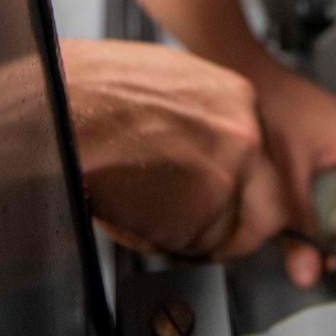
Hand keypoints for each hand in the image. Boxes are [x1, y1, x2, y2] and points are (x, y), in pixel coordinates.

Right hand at [60, 39, 287, 258]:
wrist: (66, 111)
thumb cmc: (99, 93)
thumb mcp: (173, 86)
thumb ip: (208, 120)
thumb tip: (209, 150)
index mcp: (239, 100)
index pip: (265, 163)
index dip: (243, 189)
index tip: (231, 200)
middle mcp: (245, 138)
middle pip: (269, 208)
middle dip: (240, 226)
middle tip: (206, 228)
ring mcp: (226, 179)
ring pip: (225, 234)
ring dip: (193, 235)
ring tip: (148, 207)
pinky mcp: (200, 218)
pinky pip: (193, 249)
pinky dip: (167, 244)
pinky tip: (138, 212)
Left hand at [253, 64, 335, 286]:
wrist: (243, 73)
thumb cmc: (274, 107)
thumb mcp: (289, 172)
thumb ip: (300, 223)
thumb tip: (307, 269)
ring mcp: (335, 146)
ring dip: (334, 225)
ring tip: (319, 252)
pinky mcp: (316, 150)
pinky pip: (328, 186)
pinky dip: (319, 209)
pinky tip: (303, 227)